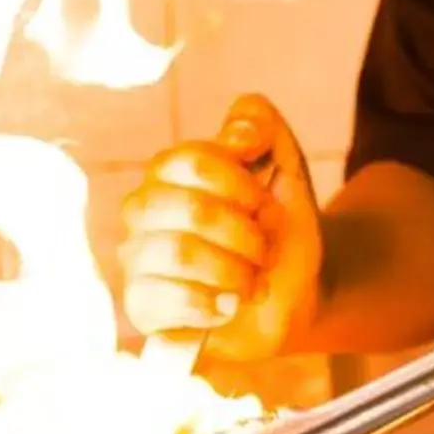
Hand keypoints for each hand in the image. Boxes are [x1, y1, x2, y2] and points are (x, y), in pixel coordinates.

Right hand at [119, 93, 322, 363]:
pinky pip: (160, 298)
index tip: (265, 205)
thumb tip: (239, 133)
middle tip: (263, 249)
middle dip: (244, 233)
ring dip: (234, 271)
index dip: (240, 185)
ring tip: (251, 283)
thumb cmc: (280, 232)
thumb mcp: (286, 169)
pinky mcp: (140, 305)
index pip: (191, 161)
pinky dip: (209, 304)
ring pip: (178, 252)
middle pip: (190, 208)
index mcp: (172, 171)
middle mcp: (144, 210)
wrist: (295, 298)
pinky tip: (228, 306)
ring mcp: (138, 257)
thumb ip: (262, 127)